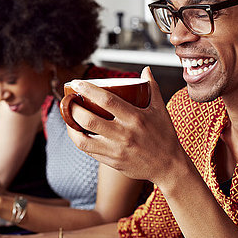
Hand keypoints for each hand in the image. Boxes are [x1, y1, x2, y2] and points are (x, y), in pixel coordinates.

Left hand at [64, 67, 190, 187]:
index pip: (107, 100)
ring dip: (71, 127)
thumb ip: (153, 88)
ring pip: (84, 140)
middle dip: (73, 109)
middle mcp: (124, 134)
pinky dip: (79, 140)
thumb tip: (146, 70)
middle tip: (68, 100)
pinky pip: (89, 151)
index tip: (77, 83)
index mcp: (136, 118)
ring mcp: (117, 150)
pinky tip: (76, 132)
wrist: (169, 167)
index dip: (88, 90)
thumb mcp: (161, 110)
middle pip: (90, 120)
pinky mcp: (112, 162)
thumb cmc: (165, 136)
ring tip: (68, 117)